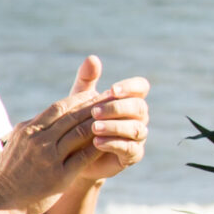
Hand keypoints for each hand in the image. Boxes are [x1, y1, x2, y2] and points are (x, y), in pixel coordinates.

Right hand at [0, 57, 148, 213]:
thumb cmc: (7, 175)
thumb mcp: (16, 145)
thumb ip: (32, 131)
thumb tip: (44, 119)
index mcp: (28, 130)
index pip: (59, 107)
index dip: (79, 99)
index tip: (95, 94)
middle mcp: (38, 140)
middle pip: (72, 116)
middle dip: (95, 107)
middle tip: (114, 100)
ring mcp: (49, 158)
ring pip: (80, 133)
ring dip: (101, 124)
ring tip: (116, 118)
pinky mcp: (60, 176)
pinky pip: (85, 157)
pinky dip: (99, 147)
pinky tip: (112, 141)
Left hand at [67, 57, 150, 185]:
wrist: (71, 155)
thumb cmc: (78, 122)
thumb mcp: (79, 100)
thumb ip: (87, 80)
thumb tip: (92, 58)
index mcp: (129, 100)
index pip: (141, 88)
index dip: (131, 87)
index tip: (113, 90)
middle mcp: (138, 117)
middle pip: (140, 107)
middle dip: (118, 108)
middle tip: (94, 112)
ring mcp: (137, 137)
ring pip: (137, 128)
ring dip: (116, 127)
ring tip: (93, 128)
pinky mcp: (133, 155)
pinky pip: (131, 148)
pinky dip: (115, 144)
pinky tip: (97, 142)